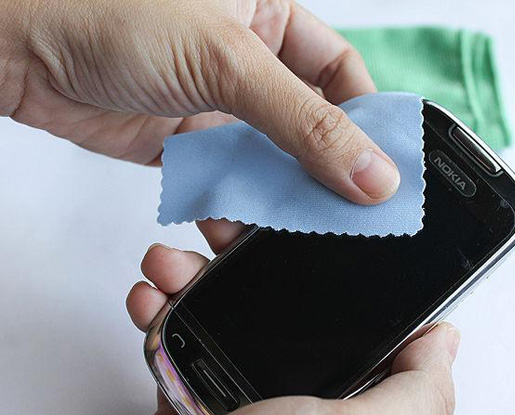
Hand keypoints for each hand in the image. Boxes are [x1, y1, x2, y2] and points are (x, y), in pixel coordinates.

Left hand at [2, 0, 398, 203]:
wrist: (20, 45)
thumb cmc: (109, 12)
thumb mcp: (226, 61)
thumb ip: (302, 122)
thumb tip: (369, 171)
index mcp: (269, 15)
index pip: (340, 72)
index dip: (366, 117)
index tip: (385, 165)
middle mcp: (247, 61)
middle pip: (307, 123)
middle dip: (324, 167)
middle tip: (348, 209)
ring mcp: (215, 105)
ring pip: (267, 159)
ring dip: (279, 193)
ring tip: (296, 226)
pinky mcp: (184, 142)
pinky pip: (226, 179)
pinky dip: (235, 204)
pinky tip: (243, 224)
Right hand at [127, 221, 459, 414]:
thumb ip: (416, 389)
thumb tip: (444, 339)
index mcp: (330, 382)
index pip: (320, 301)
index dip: (299, 256)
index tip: (278, 220)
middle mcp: (281, 377)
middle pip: (256, 294)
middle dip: (230, 253)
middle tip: (217, 226)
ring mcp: (231, 382)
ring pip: (207, 307)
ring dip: (183, 275)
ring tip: (168, 262)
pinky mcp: (188, 391)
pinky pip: (171, 341)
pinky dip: (153, 313)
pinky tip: (149, 298)